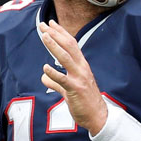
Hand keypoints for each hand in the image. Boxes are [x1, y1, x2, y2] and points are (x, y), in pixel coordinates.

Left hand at [39, 20, 107, 134]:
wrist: (98, 116)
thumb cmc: (84, 102)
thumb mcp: (68, 90)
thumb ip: (56, 83)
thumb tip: (44, 77)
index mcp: (81, 65)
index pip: (71, 44)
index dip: (61, 33)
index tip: (51, 23)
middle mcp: (81, 68)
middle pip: (68, 46)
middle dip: (55, 34)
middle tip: (43, 25)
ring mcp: (79, 78)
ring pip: (65, 58)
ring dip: (54, 46)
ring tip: (44, 37)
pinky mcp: (75, 90)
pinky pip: (63, 80)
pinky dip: (54, 73)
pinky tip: (45, 68)